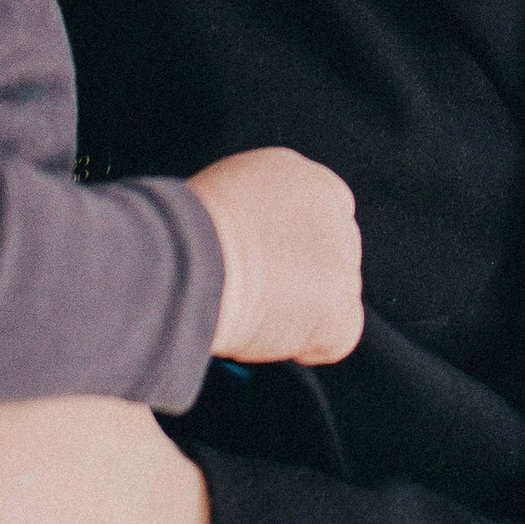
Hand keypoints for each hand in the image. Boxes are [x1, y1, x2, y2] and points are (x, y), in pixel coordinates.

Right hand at [186, 146, 362, 365]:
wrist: (189, 260)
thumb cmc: (182, 234)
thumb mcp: (220, 203)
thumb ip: (248, 219)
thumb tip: (245, 249)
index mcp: (299, 176)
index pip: (313, 218)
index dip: (286, 250)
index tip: (261, 268)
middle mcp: (332, 211)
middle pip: (327, 258)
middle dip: (298, 282)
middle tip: (254, 296)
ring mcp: (342, 262)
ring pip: (330, 299)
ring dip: (297, 315)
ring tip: (248, 309)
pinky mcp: (340, 309)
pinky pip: (333, 340)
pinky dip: (303, 347)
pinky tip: (265, 330)